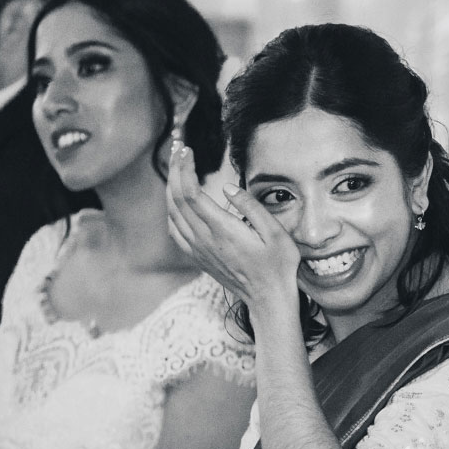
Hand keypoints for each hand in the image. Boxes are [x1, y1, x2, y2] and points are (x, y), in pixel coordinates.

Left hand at [163, 140, 300, 317]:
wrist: (268, 300)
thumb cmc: (278, 266)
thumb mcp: (276, 233)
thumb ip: (252, 207)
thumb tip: (230, 187)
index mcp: (222, 231)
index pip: (191, 193)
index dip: (185, 168)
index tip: (188, 150)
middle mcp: (204, 240)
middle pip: (176, 199)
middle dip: (174, 170)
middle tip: (179, 149)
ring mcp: (198, 250)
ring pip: (172, 213)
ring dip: (170, 186)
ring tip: (176, 166)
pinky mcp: (198, 257)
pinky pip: (175, 229)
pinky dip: (171, 209)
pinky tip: (176, 200)